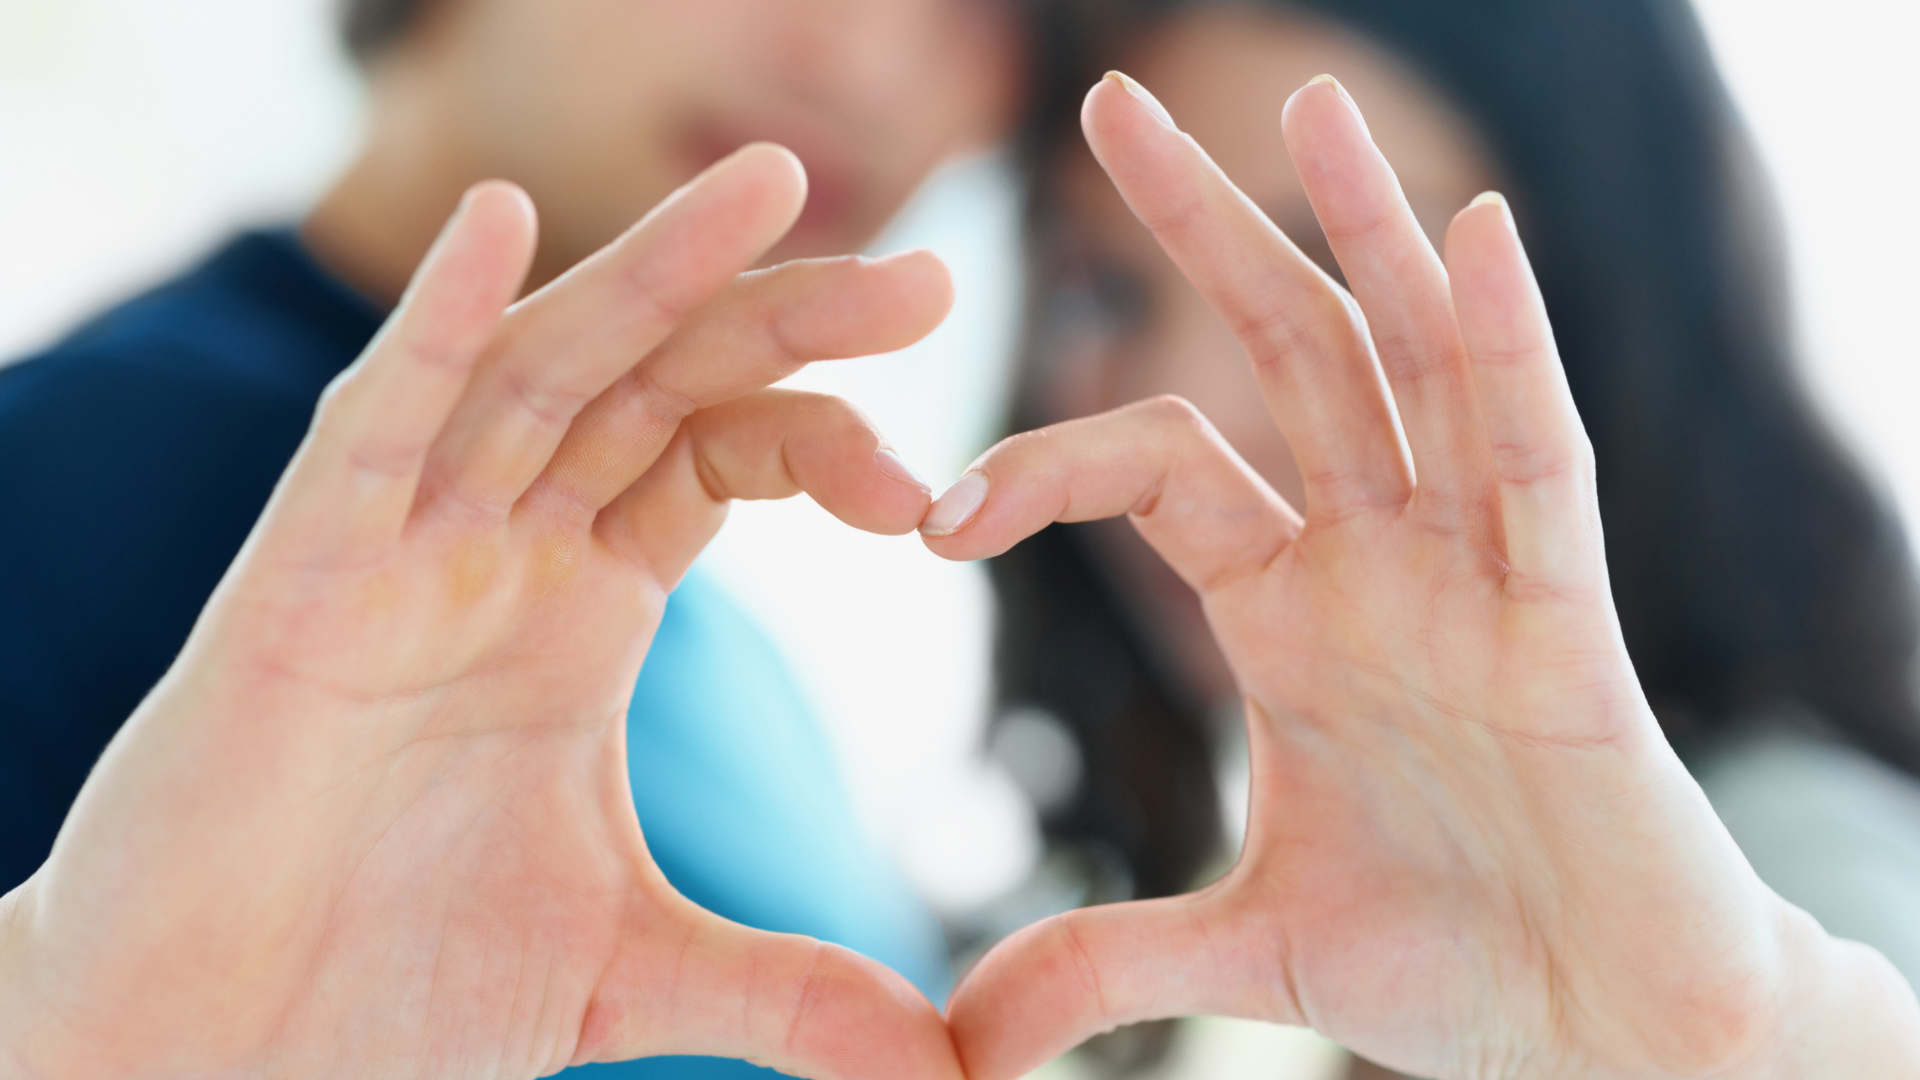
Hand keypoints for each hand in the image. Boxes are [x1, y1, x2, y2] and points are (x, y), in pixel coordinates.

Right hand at [0, 146, 961, 1079]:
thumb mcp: (632, 972)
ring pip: (538, 368)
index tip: (935, 502)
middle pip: (656, 384)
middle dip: (785, 320)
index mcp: (580, 607)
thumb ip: (791, 992)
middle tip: (932, 277)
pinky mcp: (297, 587)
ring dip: (651, 271)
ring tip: (773, 185)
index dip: (827, 442)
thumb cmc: (389, 988)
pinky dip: (433, 324)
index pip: (719, 456)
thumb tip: (953, 1068)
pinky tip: (501, 224)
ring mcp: (400, 553)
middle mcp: (500, 551)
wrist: (214, 1056)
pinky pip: (371, 428)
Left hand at [925, 76, 1919, 1078]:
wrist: (1605, 1037)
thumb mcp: (1245, 954)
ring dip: (1364, 234)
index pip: (1156, 469)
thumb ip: (1103, 960)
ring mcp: (1474, 575)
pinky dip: (1506, 348)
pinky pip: (1535, 459)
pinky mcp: (1564, 622)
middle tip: (1114, 103)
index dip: (1045, 467)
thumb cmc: (1453, 965)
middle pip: (1284, 353)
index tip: (934, 517)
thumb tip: (955, 1037)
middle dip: (1206, 229)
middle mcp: (1379, 561)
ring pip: (1411, 368)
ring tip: (1308, 104)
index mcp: (1291, 611)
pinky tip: (1475, 235)